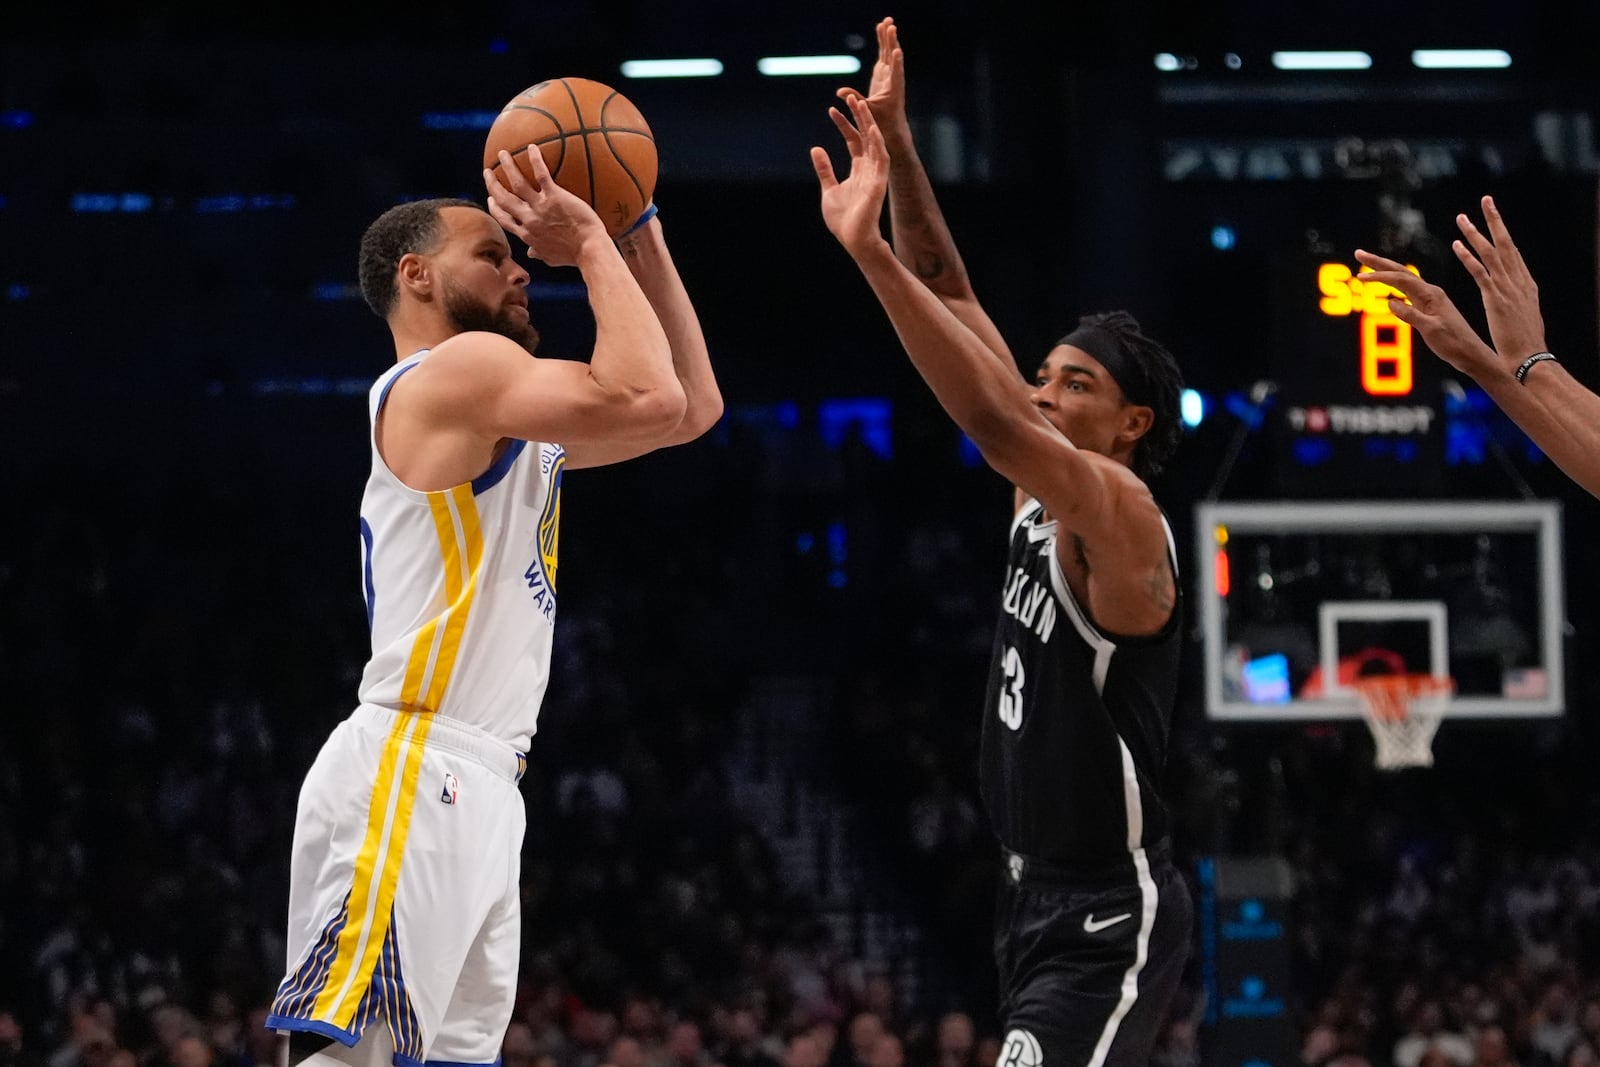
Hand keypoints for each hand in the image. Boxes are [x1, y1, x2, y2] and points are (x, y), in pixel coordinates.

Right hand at [483, 147, 607, 267]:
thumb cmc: (574, 256)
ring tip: (503, 154)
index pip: (504, 219)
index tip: (490, 198)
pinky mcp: (555, 197)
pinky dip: (535, 160)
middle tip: (488, 172)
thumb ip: (539, 253)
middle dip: (493, 184)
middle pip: (504, 199)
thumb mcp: (551, 258)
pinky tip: (532, 147)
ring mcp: (540, 208)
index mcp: (526, 234)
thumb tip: (531, 254)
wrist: (590, 250)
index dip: (495, 208)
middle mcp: (529, 220)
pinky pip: (541, 175)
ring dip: (508, 167)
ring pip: (517, 184)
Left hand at [811, 95, 889, 254]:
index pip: (852, 140)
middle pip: (864, 136)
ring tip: (861, 103)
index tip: (831, 110)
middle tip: (850, 96)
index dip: (843, 125)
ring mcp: (875, 174)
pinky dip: (876, 142)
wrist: (853, 239)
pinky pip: (881, 158)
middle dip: (858, 116)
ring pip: (873, 141)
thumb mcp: (828, 189)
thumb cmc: (842, 220)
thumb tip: (816, 149)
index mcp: (858, 170)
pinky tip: (871, 127)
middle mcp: (869, 168)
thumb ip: (824, 169)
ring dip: (867, 122)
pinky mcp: (879, 182)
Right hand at [835, 17, 910, 148]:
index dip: (896, 62)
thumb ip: (855, 100)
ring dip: (888, 37)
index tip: (897, 51)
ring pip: (889, 52)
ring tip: (887, 21)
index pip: (895, 74)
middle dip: (891, 42)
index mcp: (893, 89)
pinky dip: (883, 41)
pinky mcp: (884, 74)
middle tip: (890, 26)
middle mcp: (893, 79)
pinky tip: (882, 29)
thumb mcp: (867, 113)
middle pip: (892, 57)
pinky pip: (884, 53)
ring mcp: (889, 75)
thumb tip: (839, 92)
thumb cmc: (881, 124)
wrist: (891, 128)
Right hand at [1355, 249, 1498, 377]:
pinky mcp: (1428, 307)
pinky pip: (1407, 291)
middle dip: (1378, 263)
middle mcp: (1430, 293)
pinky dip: (1393, 284)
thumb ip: (1411, 315)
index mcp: (1431, 295)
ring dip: (1384, 271)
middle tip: (1359, 254)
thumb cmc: (1453, 343)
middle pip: (1400, 272)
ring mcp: (1429, 299)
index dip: (1379, 276)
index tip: (1359, 277)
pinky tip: (1387, 284)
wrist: (1470, 353)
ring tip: (1366, 267)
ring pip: (1403, 279)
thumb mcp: (1431, 330)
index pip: (1400, 279)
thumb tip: (1391, 303)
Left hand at [1452, 196, 1548, 366]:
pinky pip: (1480, 273)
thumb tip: (1514, 290)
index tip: (1495, 215)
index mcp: (1525, 282)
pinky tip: (1457, 245)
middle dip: (1495, 221)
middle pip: (1505, 243)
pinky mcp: (1496, 298)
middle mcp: (1518, 280)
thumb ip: (1515, 297)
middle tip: (1486, 200)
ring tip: (1463, 218)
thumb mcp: (1521, 312)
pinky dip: (1468, 258)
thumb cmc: (1524, 339)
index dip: (1503, 232)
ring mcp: (1508, 288)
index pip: (1512, 251)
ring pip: (1491, 253)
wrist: (1529, 355)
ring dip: (1476, 234)